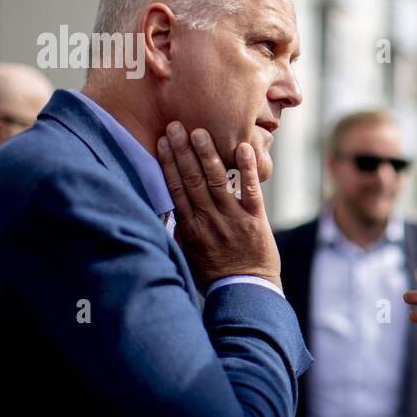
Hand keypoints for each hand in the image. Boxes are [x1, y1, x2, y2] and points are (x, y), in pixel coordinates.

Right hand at [157, 121, 281, 291]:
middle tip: (177, 125)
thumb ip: (177, 229)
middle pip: (192, 180)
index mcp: (189, 227)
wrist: (245, 291)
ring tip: (202, 132)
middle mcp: (208, 220)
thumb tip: (161, 208)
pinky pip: (250, 191)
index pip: (175, 189)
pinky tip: (244, 148)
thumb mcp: (186, 253)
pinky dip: (247, 169)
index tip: (163, 141)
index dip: (169, 163)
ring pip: (217, 182)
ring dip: (209, 155)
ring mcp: (232, 219)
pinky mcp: (255, 221)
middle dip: (183, 151)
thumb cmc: (214, 273)